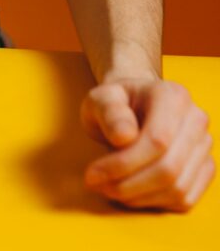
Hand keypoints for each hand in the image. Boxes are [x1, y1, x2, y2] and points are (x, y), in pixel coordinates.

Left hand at [81, 76, 214, 210]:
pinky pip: (184, 199)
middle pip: (169, 168)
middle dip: (128, 184)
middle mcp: (195, 119)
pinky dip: (154, 203)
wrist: (134, 107)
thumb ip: (109, 111)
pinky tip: (130, 192)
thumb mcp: (100, 99)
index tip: (93, 174)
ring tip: (110, 189)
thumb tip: (124, 136)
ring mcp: (204, 145)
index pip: (157, 140)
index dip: (124, 164)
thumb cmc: (116, 103)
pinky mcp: (205, 168)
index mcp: (172, 96)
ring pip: (177, 188)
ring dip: (139, 197)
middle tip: (97, 186)